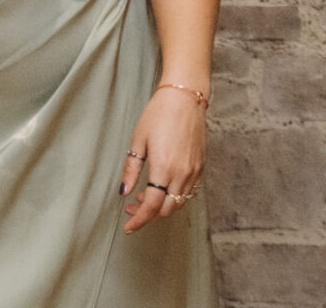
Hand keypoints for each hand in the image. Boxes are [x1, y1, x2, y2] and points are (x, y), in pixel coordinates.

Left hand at [120, 87, 207, 232]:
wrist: (184, 99)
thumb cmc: (159, 114)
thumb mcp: (138, 141)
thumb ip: (131, 169)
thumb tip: (124, 191)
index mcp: (164, 168)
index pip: (152, 206)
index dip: (139, 220)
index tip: (129, 227)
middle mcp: (182, 174)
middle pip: (166, 210)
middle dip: (148, 215)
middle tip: (131, 208)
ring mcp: (194, 172)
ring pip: (178, 203)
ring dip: (161, 206)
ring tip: (144, 195)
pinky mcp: (201, 167)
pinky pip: (189, 192)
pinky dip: (174, 197)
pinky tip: (162, 187)